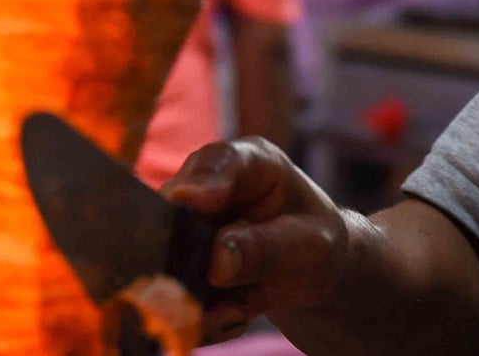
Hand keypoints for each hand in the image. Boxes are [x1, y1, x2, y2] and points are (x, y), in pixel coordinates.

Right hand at [161, 137, 351, 340]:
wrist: (305, 272)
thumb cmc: (312, 243)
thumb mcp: (306, 248)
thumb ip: (265, 250)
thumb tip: (216, 262)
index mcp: (251, 165)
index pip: (222, 161)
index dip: (204, 180)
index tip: (191, 199)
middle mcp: (208, 187)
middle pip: (174, 212)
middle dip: (187, 260)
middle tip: (221, 301)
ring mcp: (186, 223)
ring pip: (165, 258)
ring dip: (195, 299)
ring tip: (235, 314)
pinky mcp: (177, 259)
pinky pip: (171, 292)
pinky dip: (199, 315)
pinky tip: (232, 316)